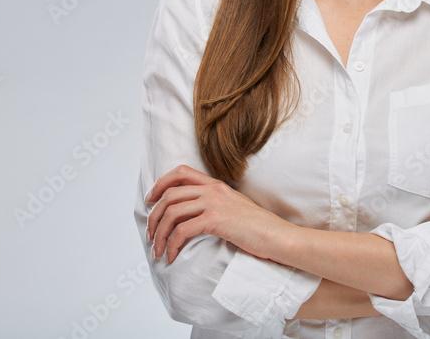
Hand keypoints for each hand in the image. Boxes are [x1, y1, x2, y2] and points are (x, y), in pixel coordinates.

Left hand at [145, 164, 292, 263]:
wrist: (279, 237)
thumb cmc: (259, 229)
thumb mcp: (236, 208)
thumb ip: (217, 205)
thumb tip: (194, 216)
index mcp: (217, 185)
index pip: (181, 172)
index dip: (160, 183)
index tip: (152, 200)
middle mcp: (213, 190)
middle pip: (169, 195)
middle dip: (154, 217)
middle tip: (150, 235)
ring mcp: (215, 204)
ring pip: (172, 213)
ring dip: (159, 234)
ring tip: (157, 251)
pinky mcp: (216, 220)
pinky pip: (182, 231)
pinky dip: (172, 245)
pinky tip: (172, 256)